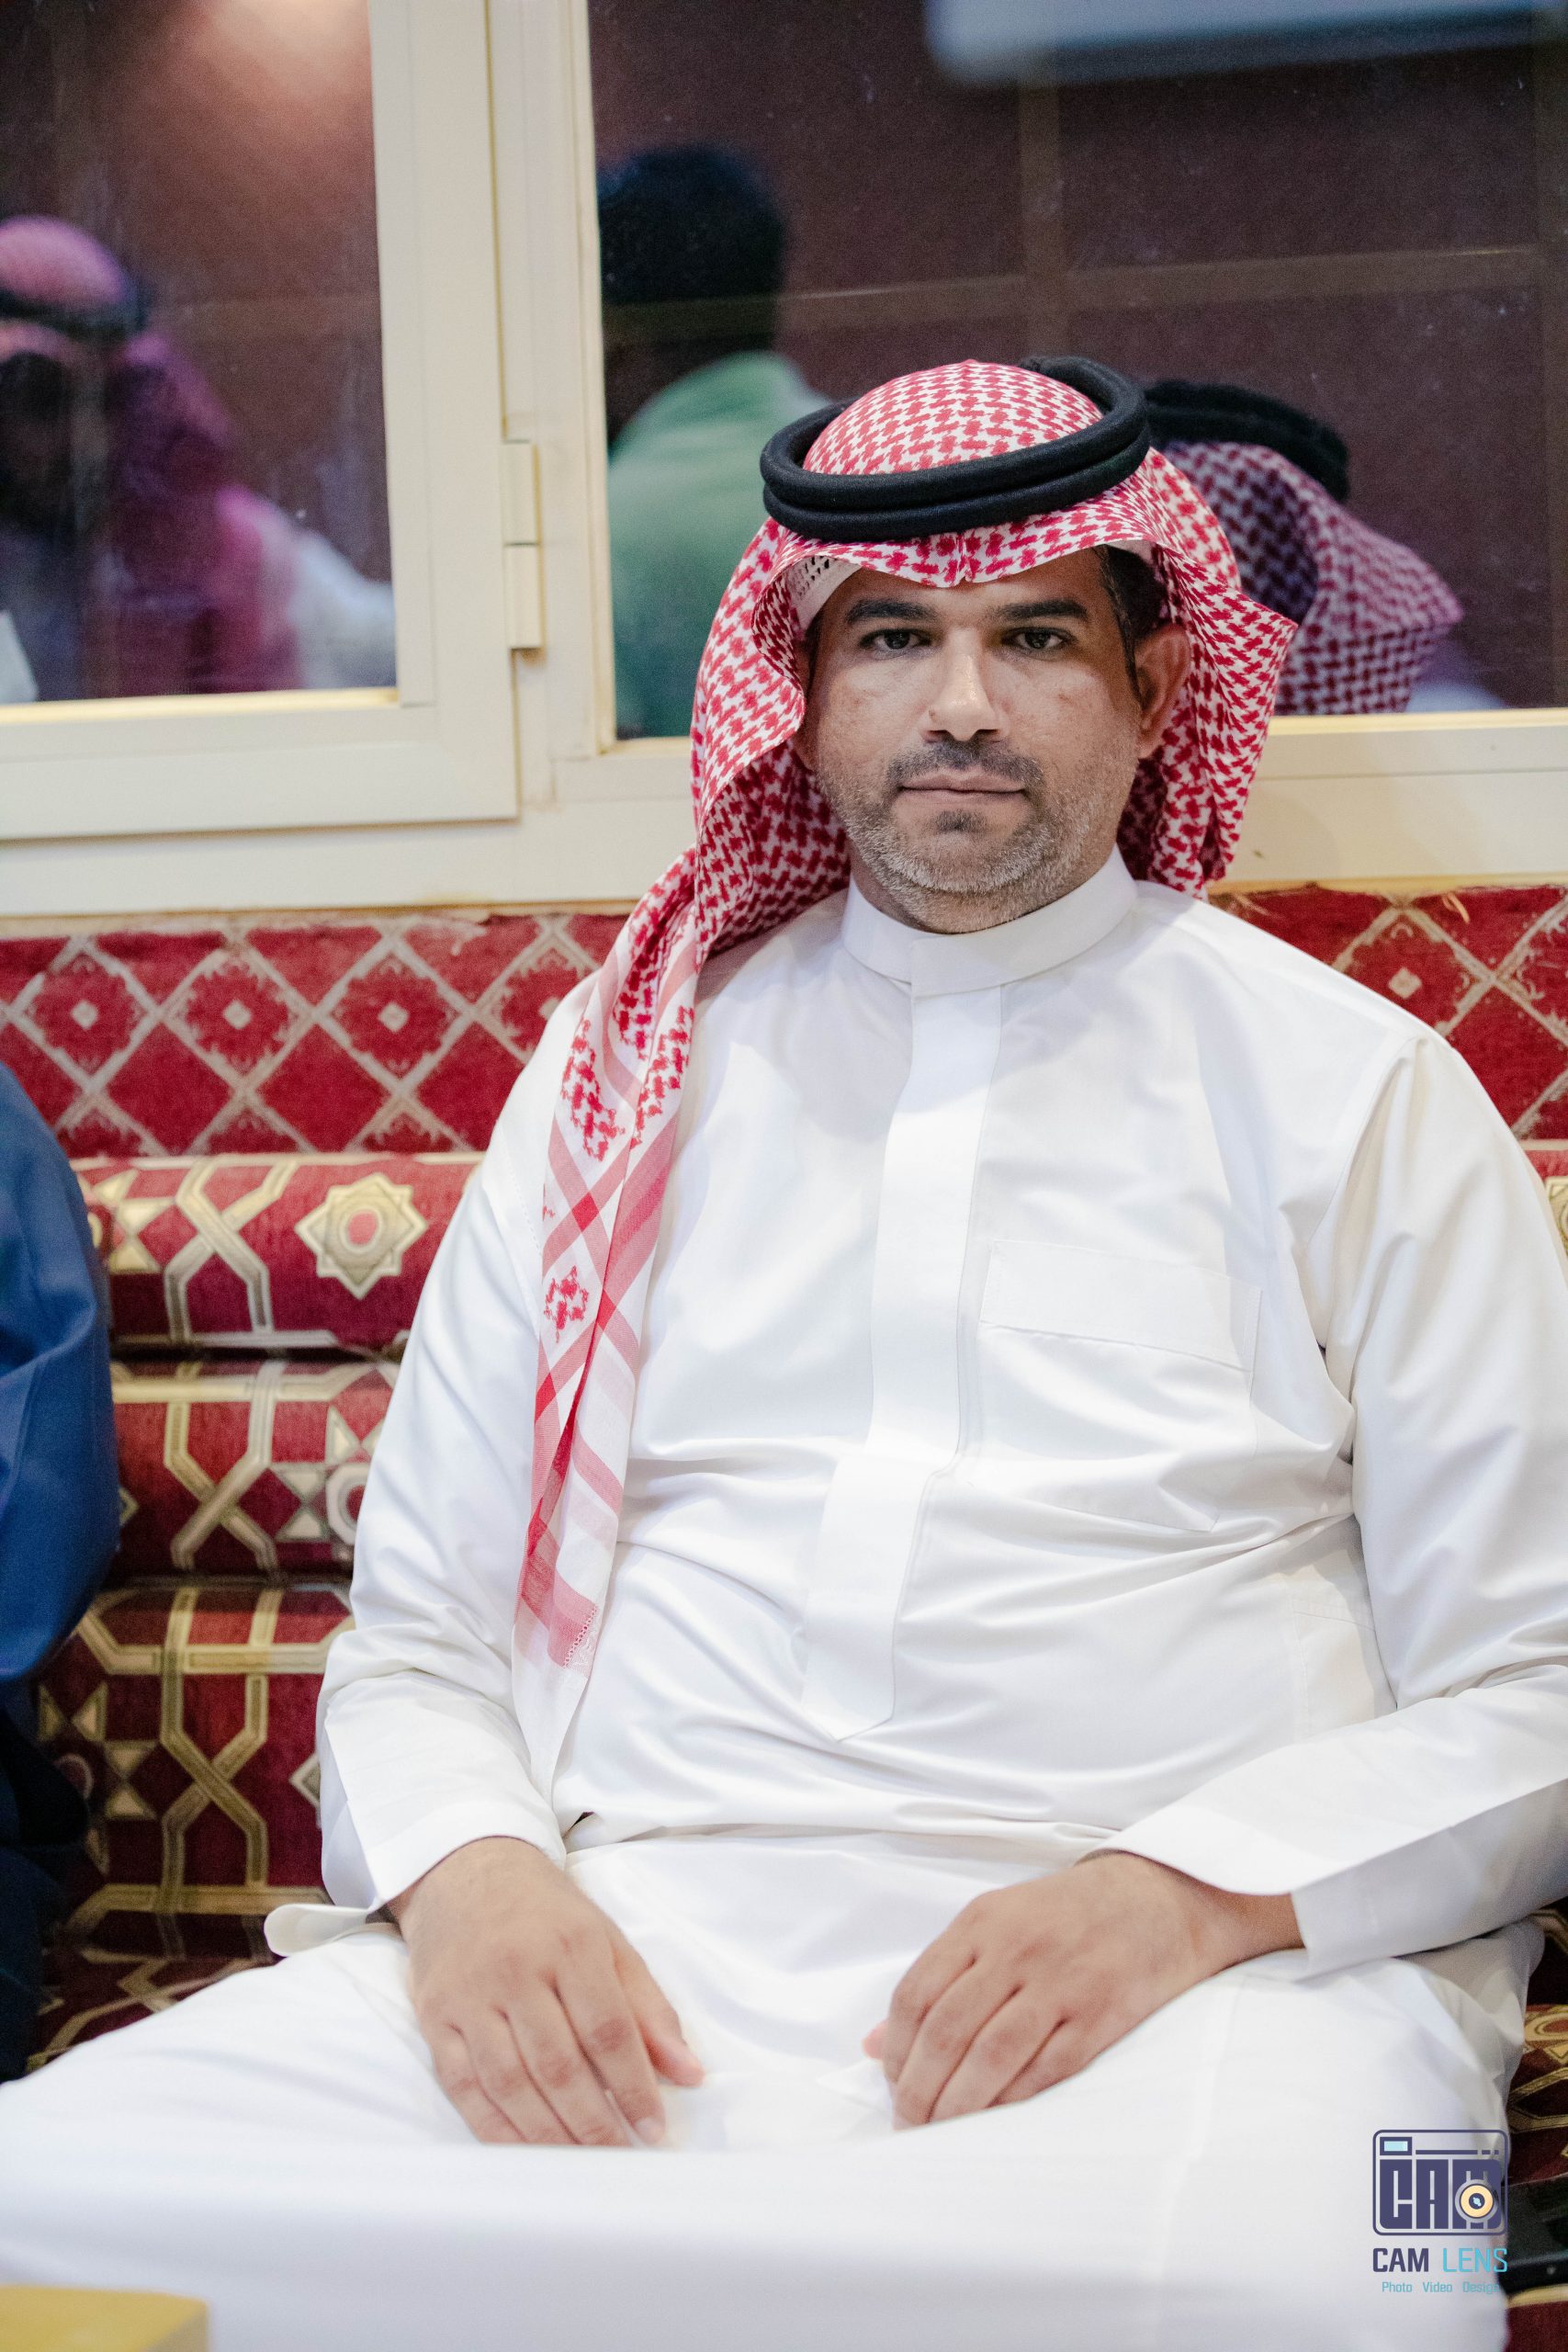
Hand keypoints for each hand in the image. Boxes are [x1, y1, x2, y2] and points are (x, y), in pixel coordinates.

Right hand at [389, 1835, 702, 2146]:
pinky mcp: (435, 2017)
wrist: (468, 1872)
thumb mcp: (608, 1942)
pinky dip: (497, 2128)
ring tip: (581, 2161)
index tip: (654, 2128)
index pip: (607, 2028)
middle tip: (619, 2155)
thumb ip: (649, 2008)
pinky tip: (527, 2150)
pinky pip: (464, 2087)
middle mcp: (516, 1969)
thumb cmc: (547, 1914)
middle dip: (594, 2121)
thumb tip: (689, 2074)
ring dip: (548, 2134)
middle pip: (558, 2064)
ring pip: (510, 2082)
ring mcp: (469, 1996)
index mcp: (570, 1943)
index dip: (634, 2086)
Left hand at [863, 1852, 1298, 2128]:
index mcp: (983, 1922)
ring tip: (942, 2129)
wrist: (1157, 1899)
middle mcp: (1017, 1949)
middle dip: (919, 2087)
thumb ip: (937, 1977)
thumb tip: (872, 2043)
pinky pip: (1045, 2069)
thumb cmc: (1065, 1916)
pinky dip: (1012, 2099)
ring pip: (991, 2056)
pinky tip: (995, 2116)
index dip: (896, 2048)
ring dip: (959, 2104)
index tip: (891, 2081)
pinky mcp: (1100, 2014)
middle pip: (948, 2030)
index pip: (917, 1993)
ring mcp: (1061, 1982)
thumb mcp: (995, 1923)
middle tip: (910, 2121)